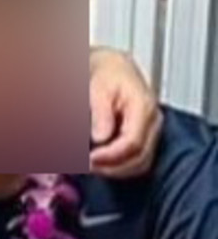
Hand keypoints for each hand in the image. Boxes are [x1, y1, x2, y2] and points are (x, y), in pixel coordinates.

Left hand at [88, 48, 162, 177]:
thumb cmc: (106, 74)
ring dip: (115, 170)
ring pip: (140, 164)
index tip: (90, 159)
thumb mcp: (97, 88)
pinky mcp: (145, 138)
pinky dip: (118, 166)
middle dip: (111, 167)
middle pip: (139, 159)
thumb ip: (100, 112)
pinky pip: (137, 160)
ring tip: (90, 165)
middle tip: (86, 165)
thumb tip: (101, 137)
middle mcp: (153, 122)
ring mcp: (151, 131)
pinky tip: (100, 162)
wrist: (113, 68)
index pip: (133, 143)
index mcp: (143, 108)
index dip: (111, 156)